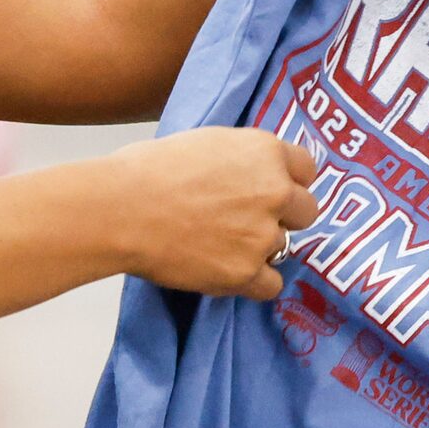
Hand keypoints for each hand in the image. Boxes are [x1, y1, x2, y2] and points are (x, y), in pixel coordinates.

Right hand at [108, 129, 320, 301]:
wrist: (121, 209)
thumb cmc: (148, 169)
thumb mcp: (206, 142)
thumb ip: (240, 159)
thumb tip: (245, 174)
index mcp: (266, 151)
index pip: (307, 168)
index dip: (289, 180)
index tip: (272, 190)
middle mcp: (276, 191)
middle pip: (306, 211)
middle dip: (283, 216)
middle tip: (248, 220)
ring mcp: (263, 235)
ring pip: (284, 248)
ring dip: (260, 248)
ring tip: (221, 244)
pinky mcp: (246, 273)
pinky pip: (270, 285)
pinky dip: (253, 282)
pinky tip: (227, 270)